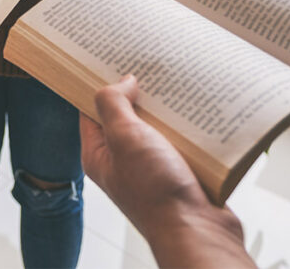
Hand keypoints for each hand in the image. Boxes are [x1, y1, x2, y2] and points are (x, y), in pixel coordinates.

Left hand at [81, 76, 252, 267]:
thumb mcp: (125, 139)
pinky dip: (186, 125)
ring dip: (166, 108)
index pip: (91, 111)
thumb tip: (121, 82)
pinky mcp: (178, 171)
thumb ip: (114, 105)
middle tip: (149, 64)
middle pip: (126, 115)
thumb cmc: (156, 192)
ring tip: (175, 81)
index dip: (99, 84)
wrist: (198, 231)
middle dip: (138, 92)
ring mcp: (151, 167)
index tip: (111, 59)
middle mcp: (122, 161)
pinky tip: (196, 108)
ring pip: (155, 127)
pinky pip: (179, 140)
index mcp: (100, 154)